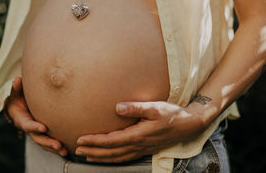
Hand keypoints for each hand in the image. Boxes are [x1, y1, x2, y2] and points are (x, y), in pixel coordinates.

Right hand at [5, 76, 67, 155]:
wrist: (18, 106)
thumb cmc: (17, 98)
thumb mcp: (15, 93)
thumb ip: (16, 88)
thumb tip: (17, 80)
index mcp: (21, 119)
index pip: (27, 125)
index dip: (34, 127)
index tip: (43, 127)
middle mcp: (29, 128)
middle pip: (37, 138)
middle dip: (47, 142)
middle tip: (58, 144)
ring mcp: (36, 133)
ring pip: (44, 143)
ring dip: (53, 148)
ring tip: (64, 150)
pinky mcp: (43, 134)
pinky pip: (48, 143)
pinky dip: (56, 148)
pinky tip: (66, 150)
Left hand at [75, 101, 204, 162]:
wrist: (188, 124)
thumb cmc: (172, 114)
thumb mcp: (155, 107)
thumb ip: (136, 107)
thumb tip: (117, 107)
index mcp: (138, 135)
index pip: (111, 140)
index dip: (95, 141)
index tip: (81, 139)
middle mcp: (138, 145)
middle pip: (111, 152)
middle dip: (93, 151)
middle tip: (77, 149)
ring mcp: (142, 149)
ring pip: (117, 157)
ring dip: (101, 157)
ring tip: (87, 156)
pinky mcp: (145, 149)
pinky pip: (125, 157)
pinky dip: (113, 159)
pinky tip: (108, 157)